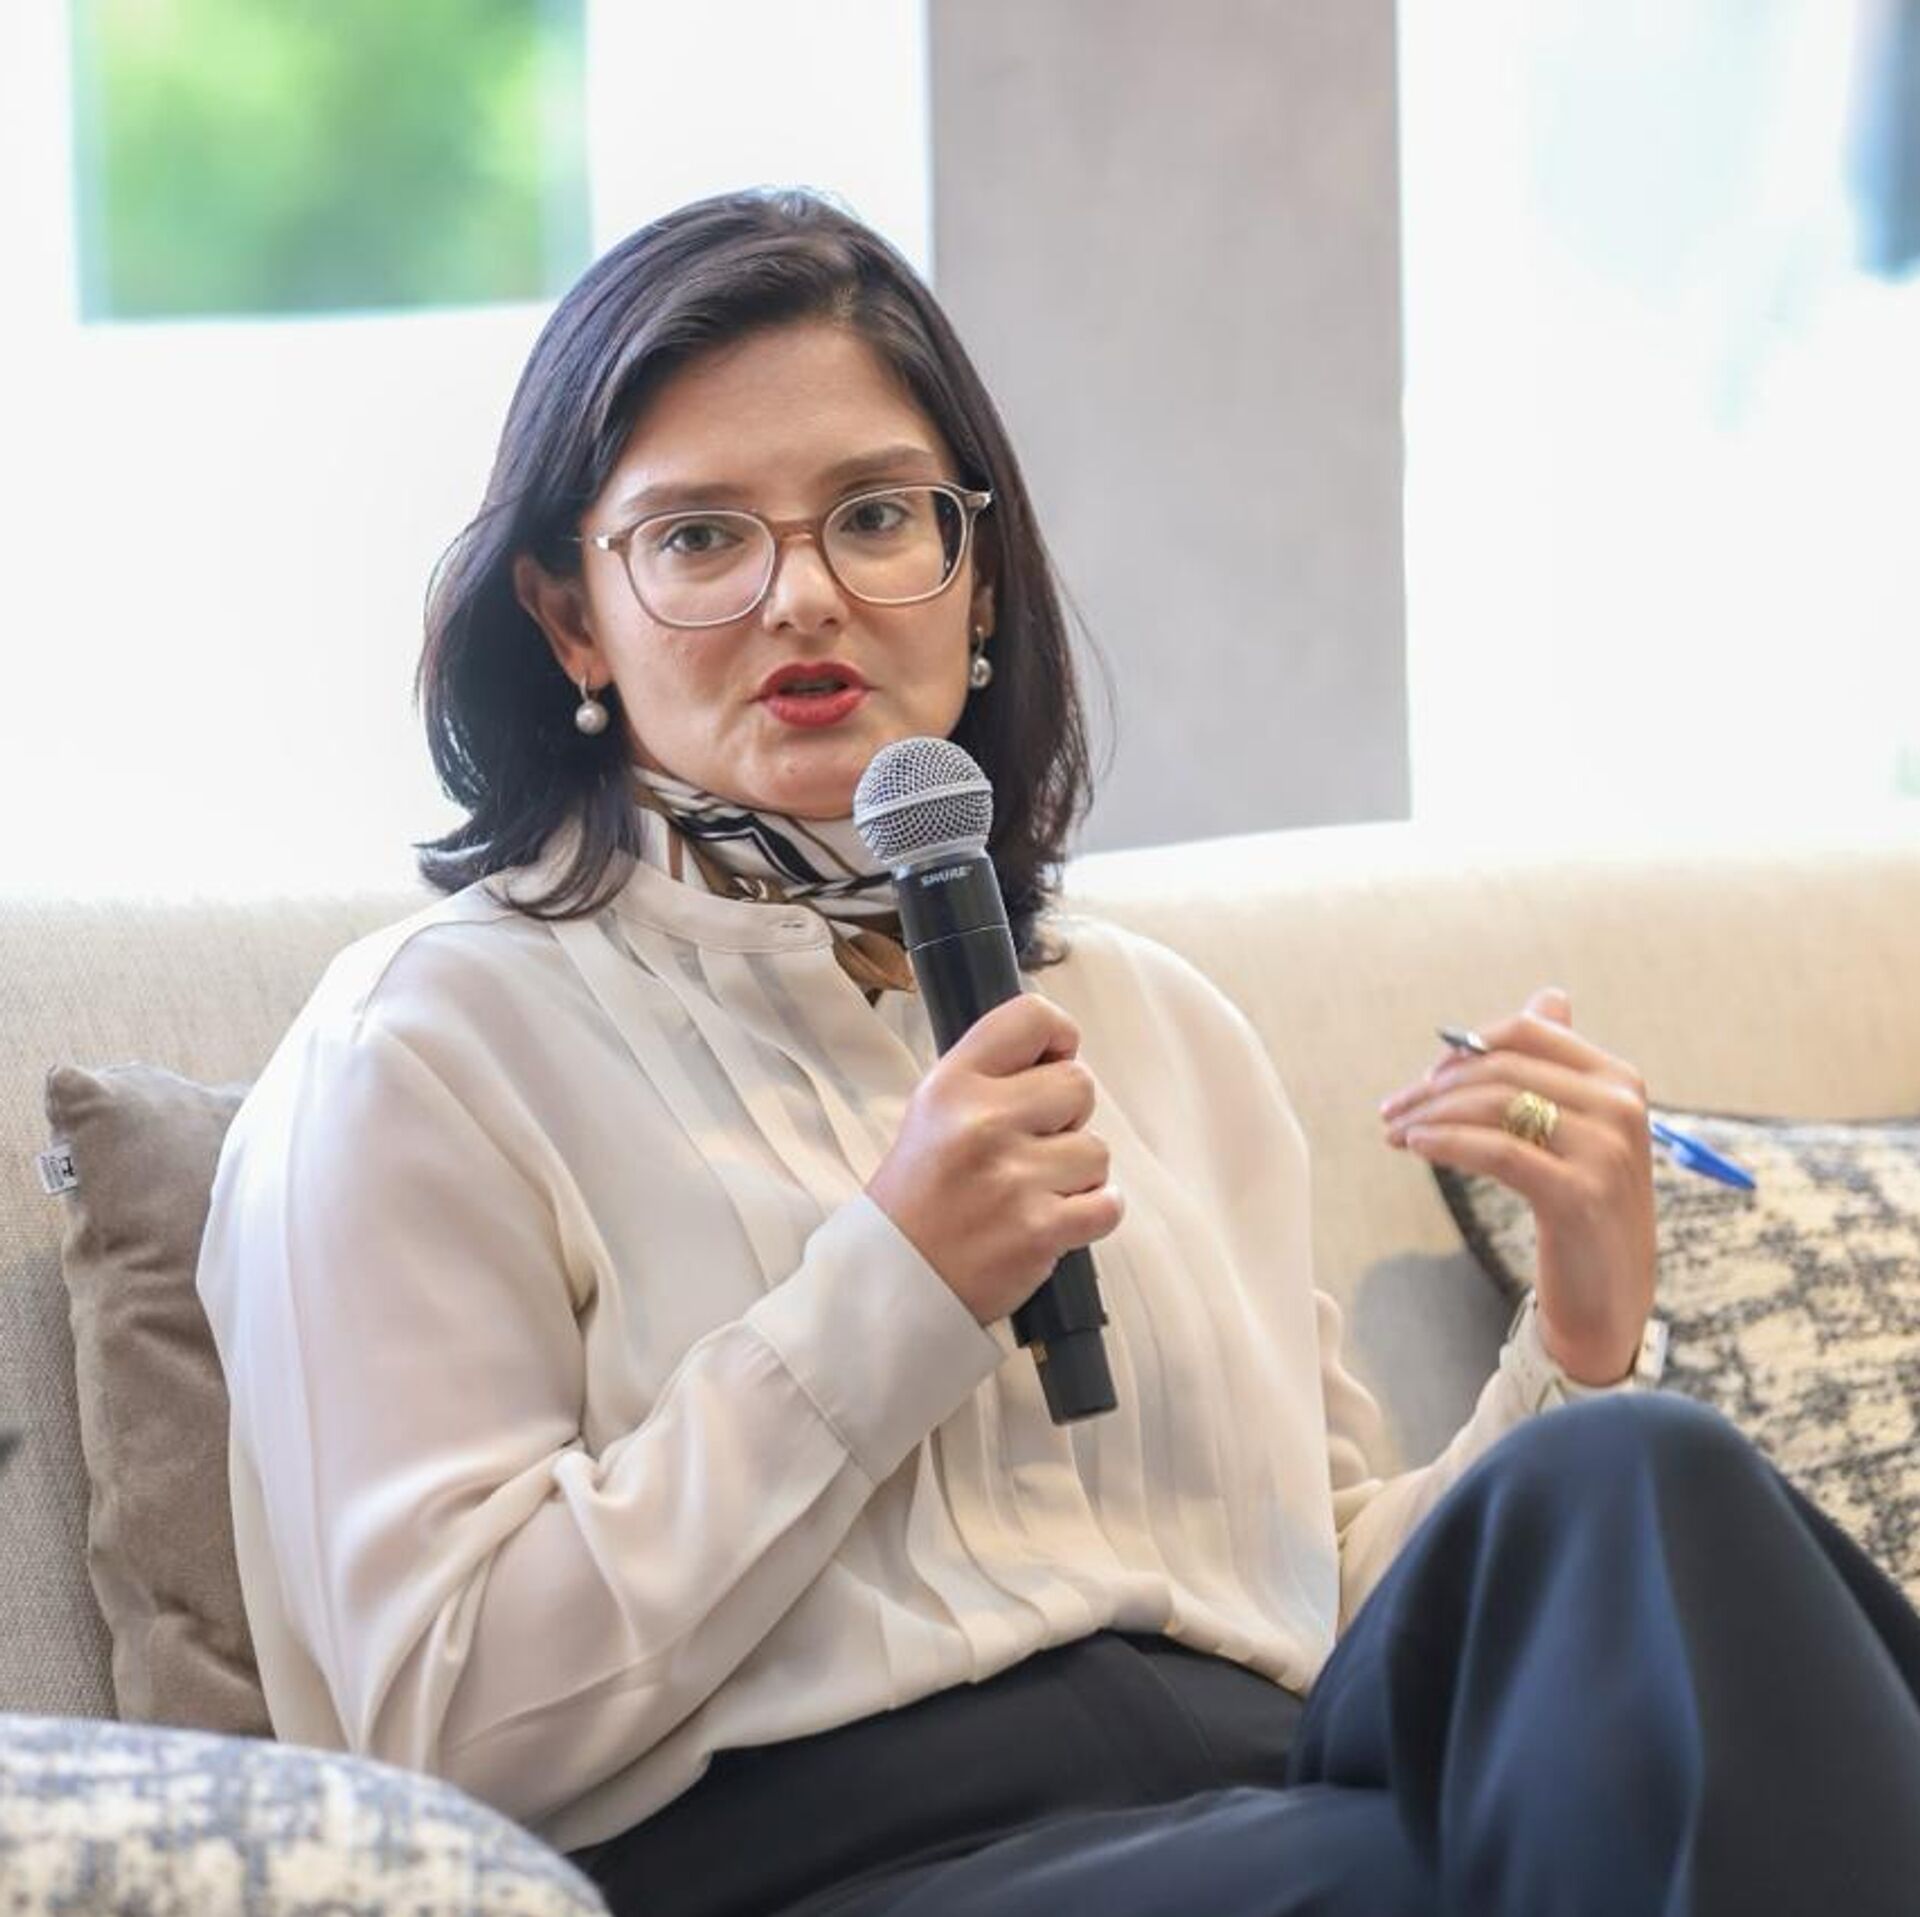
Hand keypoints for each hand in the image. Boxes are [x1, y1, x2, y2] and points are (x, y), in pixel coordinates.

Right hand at [866, 995, 1125, 1324]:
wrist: (895, 1281)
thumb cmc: (920, 1197)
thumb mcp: (932, 1113)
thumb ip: (990, 1077)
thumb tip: (1061, 1052)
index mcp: (952, 1085)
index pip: (1031, 1017)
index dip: (1059, 1037)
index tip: (1053, 1061)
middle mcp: (982, 1123)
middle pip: (1079, 1083)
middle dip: (1068, 1116)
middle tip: (1032, 1146)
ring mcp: (1013, 1178)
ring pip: (1097, 1150)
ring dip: (1076, 1174)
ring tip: (1031, 1192)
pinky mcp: (1040, 1230)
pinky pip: (1108, 1203)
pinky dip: (1093, 1213)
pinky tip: (1057, 1218)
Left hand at [1377, 987, 1655, 1384]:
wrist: (1610, 1300)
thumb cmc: (1582, 1210)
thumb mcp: (1579, 1131)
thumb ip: (1557, 1067)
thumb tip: (1548, 995)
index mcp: (1619, 1080)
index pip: (1529, 1031)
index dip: (1466, 1046)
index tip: (1425, 1076)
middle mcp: (1620, 1106)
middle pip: (1502, 1067)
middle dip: (1435, 1085)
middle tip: (1393, 1109)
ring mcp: (1605, 1150)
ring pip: (1493, 1105)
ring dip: (1430, 1114)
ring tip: (1396, 1132)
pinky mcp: (1579, 1193)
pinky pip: (1495, 1150)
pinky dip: (1446, 1143)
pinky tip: (1416, 1146)